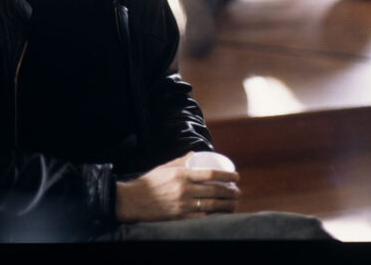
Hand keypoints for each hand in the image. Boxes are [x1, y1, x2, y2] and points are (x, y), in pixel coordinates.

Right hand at [114, 152, 240, 222]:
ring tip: (234, 203)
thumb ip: (181, 161)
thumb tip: (195, 154)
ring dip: (226, 205)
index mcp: (182, 174)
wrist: (133, 201)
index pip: (211, 174)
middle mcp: (184, 189)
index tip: (236, 177)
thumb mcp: (165, 167)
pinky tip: (220, 213)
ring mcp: (183, 205)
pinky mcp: (179, 217)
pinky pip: (201, 216)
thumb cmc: (149, 182)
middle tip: (238, 191)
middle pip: (214, 190)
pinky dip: (212, 214)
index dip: (226, 175)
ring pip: (211, 205)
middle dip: (230, 191)